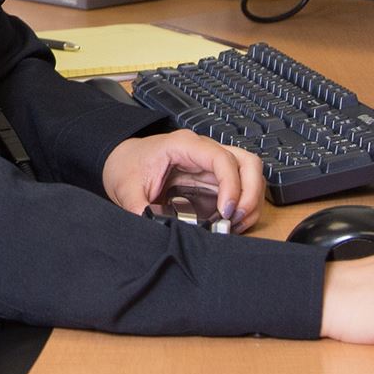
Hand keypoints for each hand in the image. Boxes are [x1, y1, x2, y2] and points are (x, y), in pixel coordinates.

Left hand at [101, 131, 264, 230]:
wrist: (122, 161)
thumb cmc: (127, 165)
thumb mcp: (127, 188)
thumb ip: (139, 208)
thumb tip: (153, 228)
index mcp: (184, 145)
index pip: (222, 158)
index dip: (232, 185)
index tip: (226, 211)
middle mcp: (204, 150)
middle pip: (247, 162)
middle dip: (250, 193)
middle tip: (235, 218)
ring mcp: (211, 164)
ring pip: (249, 174)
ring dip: (250, 200)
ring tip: (234, 223)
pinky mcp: (213, 178)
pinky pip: (241, 187)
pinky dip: (243, 206)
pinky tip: (230, 222)